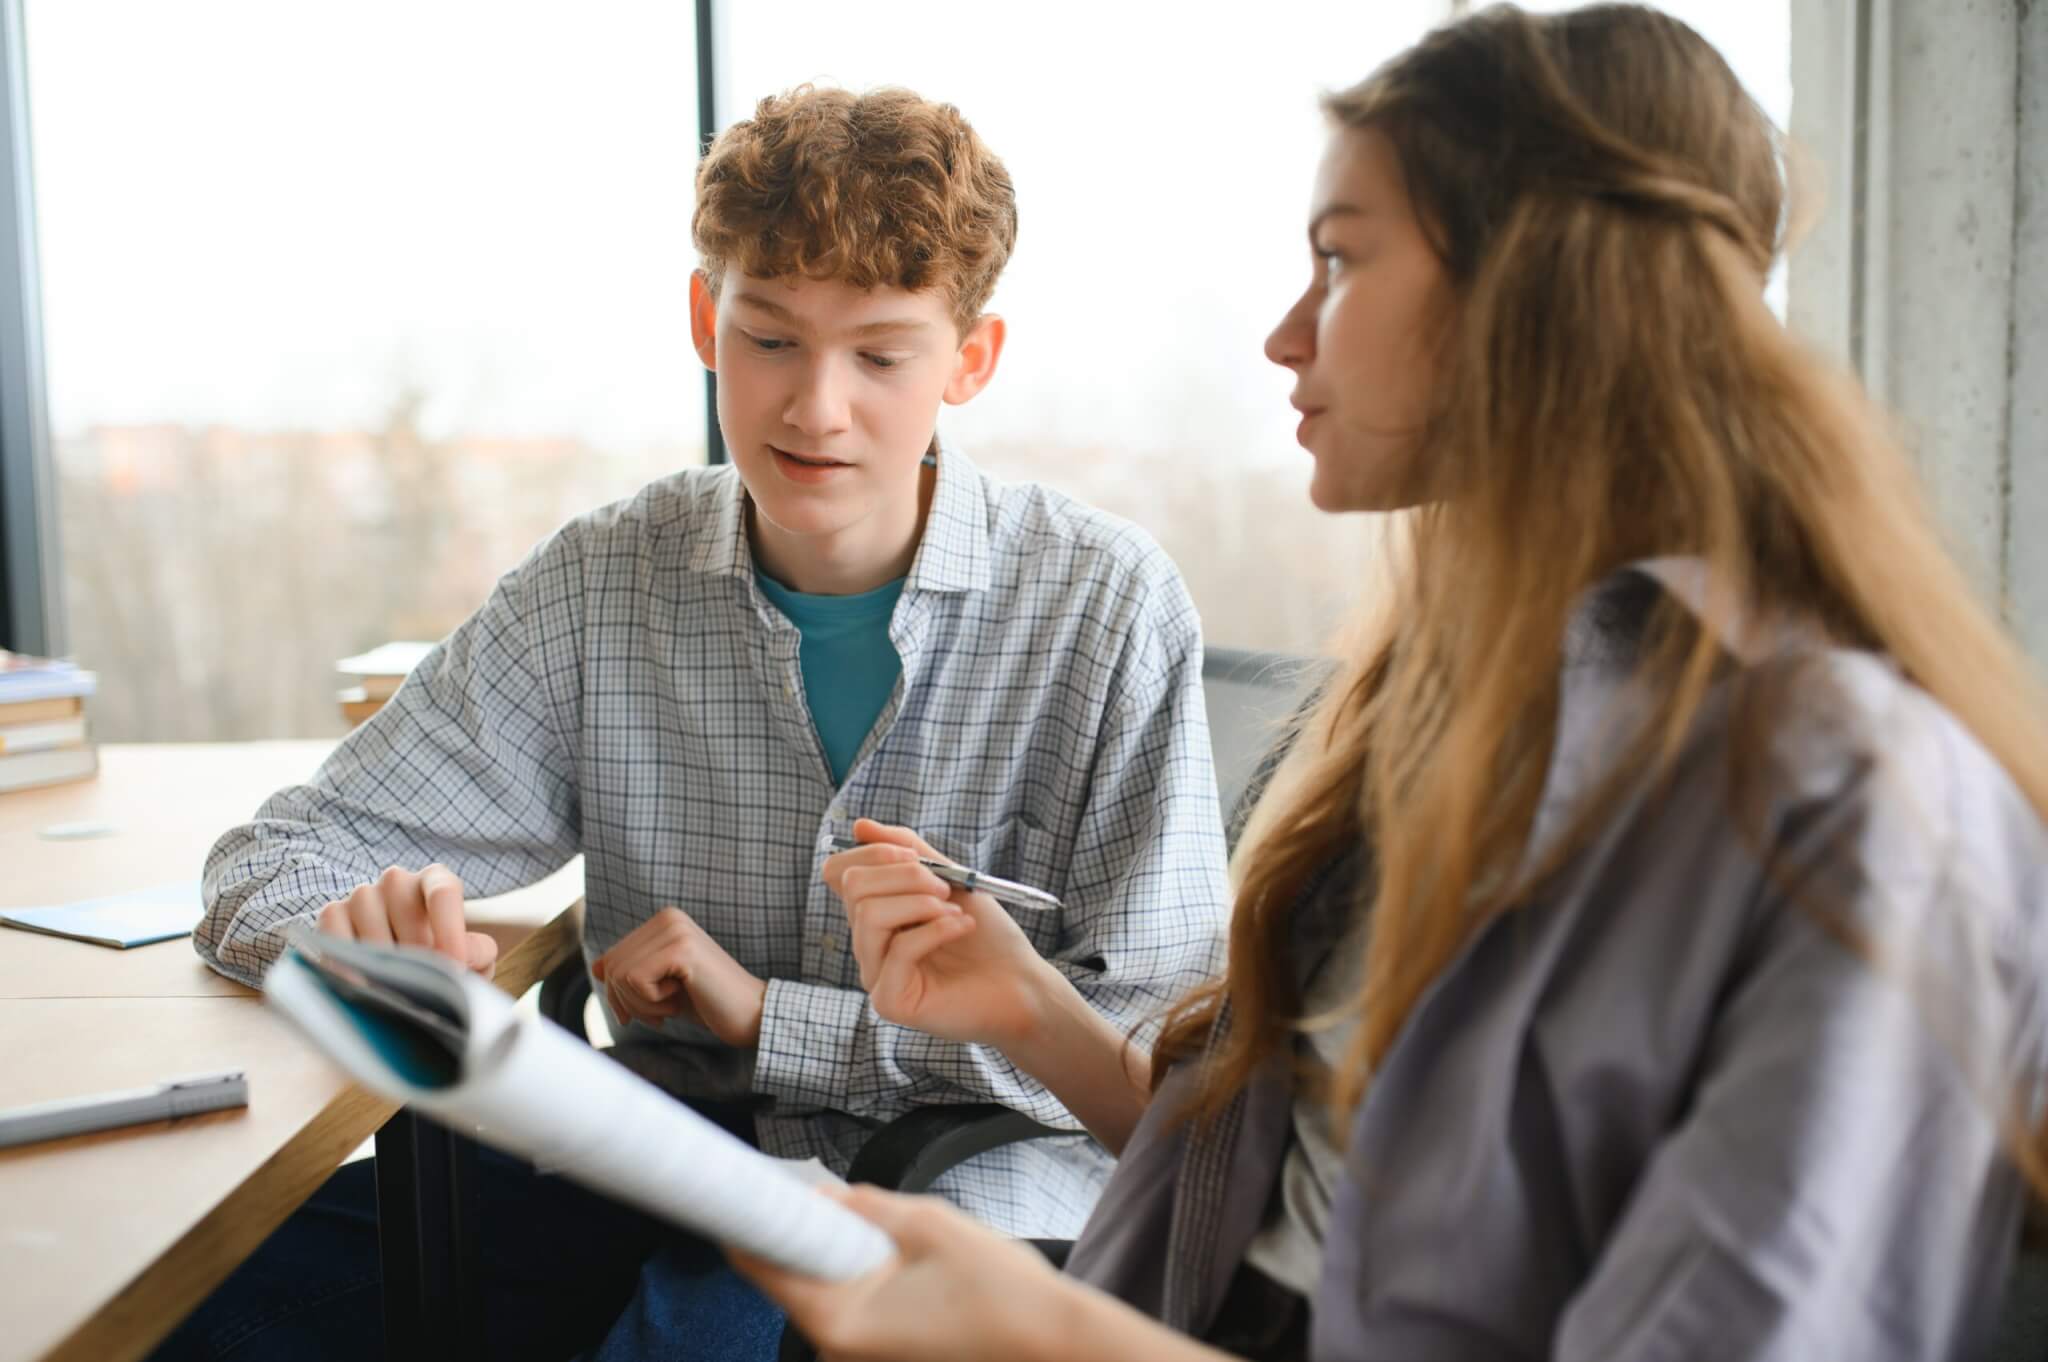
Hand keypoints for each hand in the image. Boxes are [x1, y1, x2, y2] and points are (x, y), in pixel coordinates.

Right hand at [316, 863, 497, 977]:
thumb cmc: (443, 960)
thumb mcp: (472, 959)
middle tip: (422, 988)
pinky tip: (361, 988)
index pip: (443, 893)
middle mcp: (397, 881)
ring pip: (370, 924)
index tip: (455, 966)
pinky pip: (335, 936)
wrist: (402, 971)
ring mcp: (362, 895)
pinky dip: (347, 965)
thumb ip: (477, 953)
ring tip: (394, 992)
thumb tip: (459, 959)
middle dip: (416, 955)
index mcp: (436, 880)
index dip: (449, 930)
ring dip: (383, 963)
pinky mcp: (332, 915)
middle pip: (405, 910)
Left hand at [590, 906, 767, 1047]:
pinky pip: (635, 981)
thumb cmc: (708, 1002)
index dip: (619, 995)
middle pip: (611, 968)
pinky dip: (652, 1003)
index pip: (610, 960)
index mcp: (663, 921)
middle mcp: (668, 917)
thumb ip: (633, 971)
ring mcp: (675, 930)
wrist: (751, 1014)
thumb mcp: (662, 985)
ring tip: (674, 1004)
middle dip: (629, 1002)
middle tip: (662, 1012)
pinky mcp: (680, 949)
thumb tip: (596, 967)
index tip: (649, 1010)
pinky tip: (682, 998)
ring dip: (642, 1005)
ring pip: (619, 976)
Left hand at [731, 1185, 1075, 1361]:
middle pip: (798, 1280)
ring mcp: (863, 1361)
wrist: (1058, 1347)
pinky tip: (914, 1270)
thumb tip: (826, 1195)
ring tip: (903, 1241)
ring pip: (834, 1295)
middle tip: (846, 1201)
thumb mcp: (929, 1223)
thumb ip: (865, 1206)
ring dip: (850, 1260)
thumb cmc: (1000, 1292)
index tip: (742, 1186)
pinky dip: (872, 1285)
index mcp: (838, 1319)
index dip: (750, 1219)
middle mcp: (838, 1352)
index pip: (764, 1265)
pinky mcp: (887, 1359)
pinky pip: (860, 1314)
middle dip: (816, 1235)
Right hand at [823, 819, 1058, 1049]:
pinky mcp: (891, 1001)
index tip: (916, 857)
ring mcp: (875, 974)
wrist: (1021, 983)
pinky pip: (898, 949)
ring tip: (954, 911)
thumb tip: (860, 826)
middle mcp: (868, 944)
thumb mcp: (950, 878)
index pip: (838, 871)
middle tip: (945, 887)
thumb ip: (908, 851)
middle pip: (854, 886)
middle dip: (906, 874)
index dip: (872, 852)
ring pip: (869, 915)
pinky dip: (936, 930)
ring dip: (920, 903)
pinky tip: (962, 929)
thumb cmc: (987, 935)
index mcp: (876, 914)